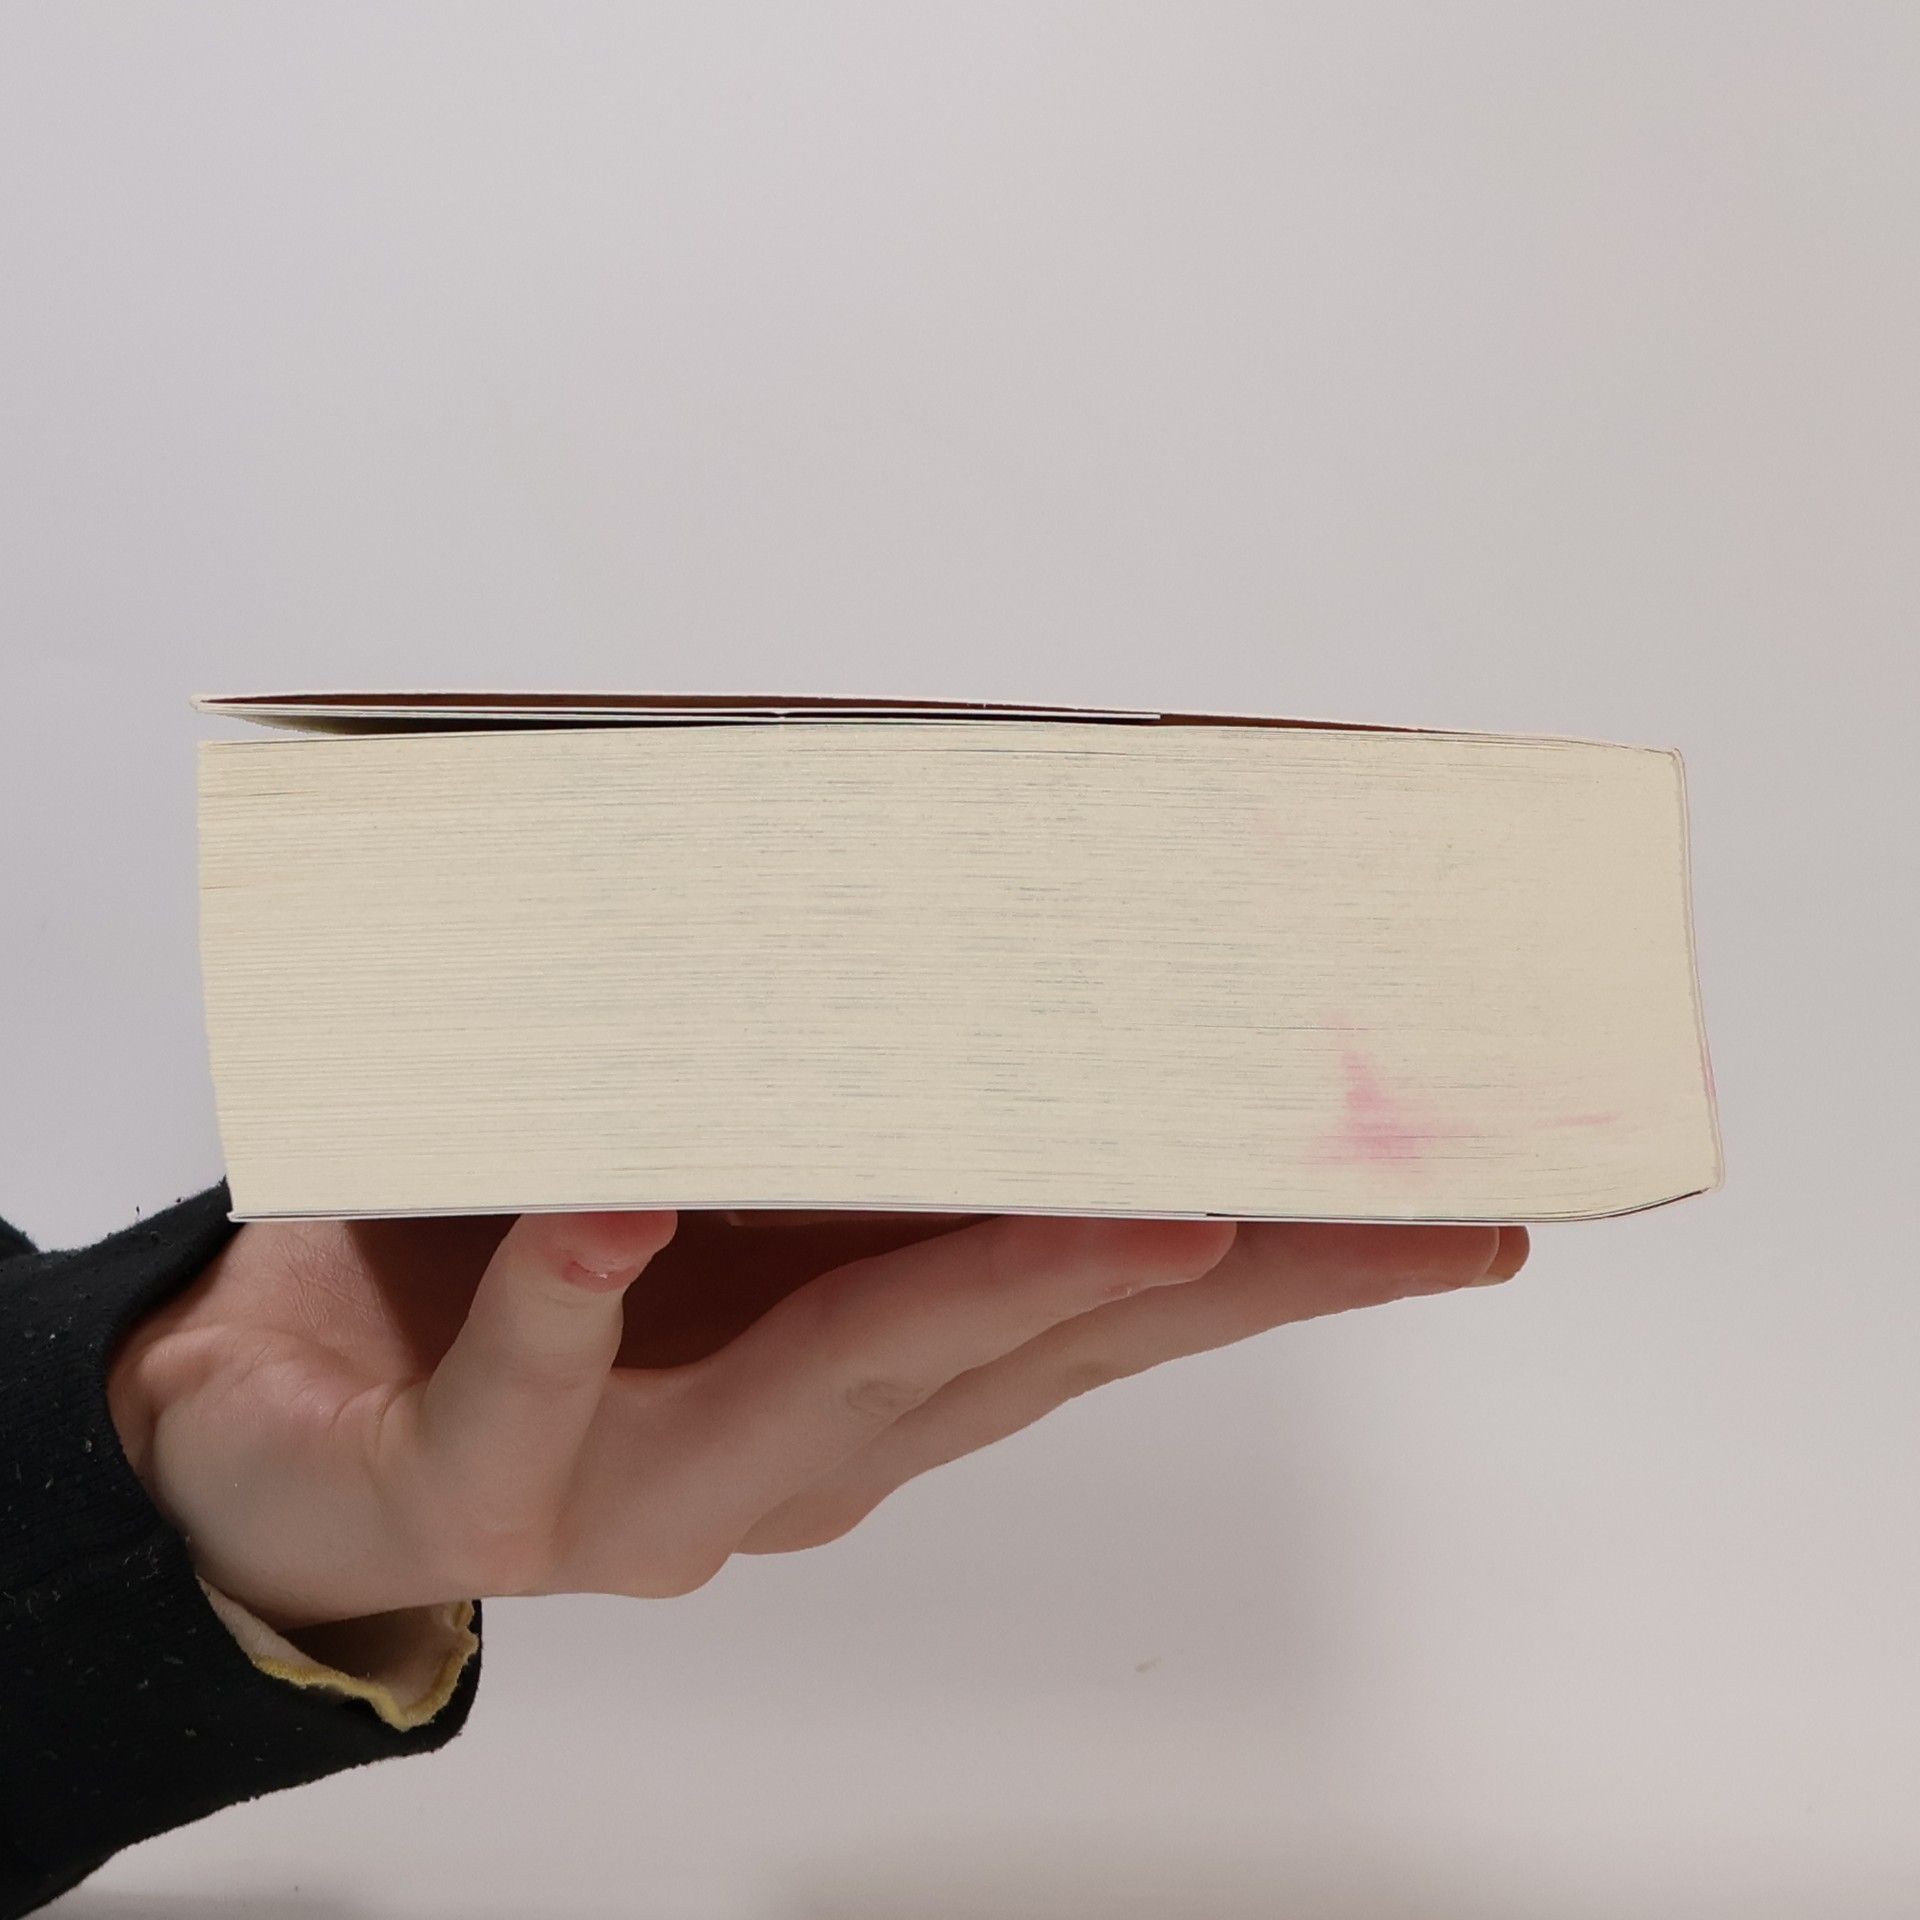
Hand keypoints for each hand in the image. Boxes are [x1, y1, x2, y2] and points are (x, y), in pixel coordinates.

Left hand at [106, 1206, 1527, 1631]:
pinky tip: (625, 1200)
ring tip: (1131, 1217)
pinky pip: (531, 1379)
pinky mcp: (483, 1486)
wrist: (286, 1432)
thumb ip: (838, 1110)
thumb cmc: (513, 1284)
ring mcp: (657, 1481)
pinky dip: (582, 1284)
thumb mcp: (718, 1185)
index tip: (1451, 1213)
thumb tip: (969, 928)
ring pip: (844, 1383)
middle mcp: (809, 1445)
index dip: (1288, 1269)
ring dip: (987, 1292)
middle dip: (1231, 1276)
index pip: (1116, 1313)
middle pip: (1045, 1352)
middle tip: (1404, 1206)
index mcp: (881, 1369)